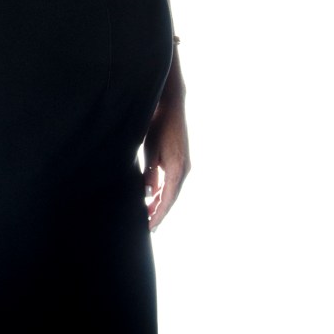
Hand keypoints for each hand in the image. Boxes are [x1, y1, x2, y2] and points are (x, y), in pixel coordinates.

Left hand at [143, 101, 190, 230]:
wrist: (171, 106)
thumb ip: (150, 173)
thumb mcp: (150, 150)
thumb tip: (149, 194)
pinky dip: (164, 190)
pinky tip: (155, 195)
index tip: (150, 227)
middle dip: (160, 212)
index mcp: (177, 169)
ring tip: (149, 213)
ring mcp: (184, 165)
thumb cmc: (159, 126)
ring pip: (173, 190)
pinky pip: (173, 181)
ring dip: (162, 201)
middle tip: (149, 226)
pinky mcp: (181, 160)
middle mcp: (184, 170)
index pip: (168, 199)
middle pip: (172, 197)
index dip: (159, 214)